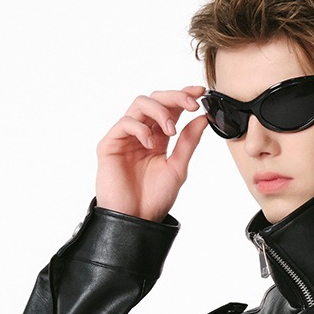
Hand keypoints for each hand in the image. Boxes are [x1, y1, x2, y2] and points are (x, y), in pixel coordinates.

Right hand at [95, 86, 208, 221]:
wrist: (136, 220)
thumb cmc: (154, 198)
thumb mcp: (178, 168)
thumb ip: (189, 142)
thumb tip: (203, 118)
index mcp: (158, 137)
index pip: (170, 108)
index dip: (183, 95)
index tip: (200, 92)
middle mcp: (141, 133)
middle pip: (155, 99)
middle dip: (175, 97)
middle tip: (191, 105)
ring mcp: (125, 137)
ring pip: (140, 104)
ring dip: (160, 111)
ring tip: (171, 130)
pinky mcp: (110, 144)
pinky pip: (125, 123)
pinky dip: (141, 128)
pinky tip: (151, 143)